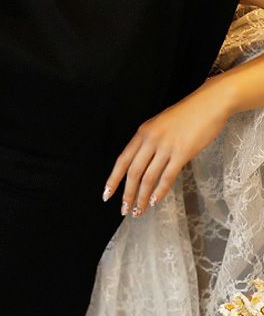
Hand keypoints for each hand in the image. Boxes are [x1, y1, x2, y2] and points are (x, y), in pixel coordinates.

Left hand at [101, 85, 231, 218]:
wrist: (209, 104)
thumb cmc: (187, 115)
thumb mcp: (160, 124)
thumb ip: (150, 141)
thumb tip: (142, 163)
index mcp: (142, 132)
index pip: (122, 160)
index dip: (113, 179)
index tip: (106, 194)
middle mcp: (150, 139)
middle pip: (133, 172)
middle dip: (126, 194)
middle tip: (123, 210)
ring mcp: (166, 146)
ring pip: (148, 178)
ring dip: (141, 197)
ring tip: (138, 211)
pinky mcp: (182, 152)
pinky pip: (167, 176)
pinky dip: (160, 191)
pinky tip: (154, 201)